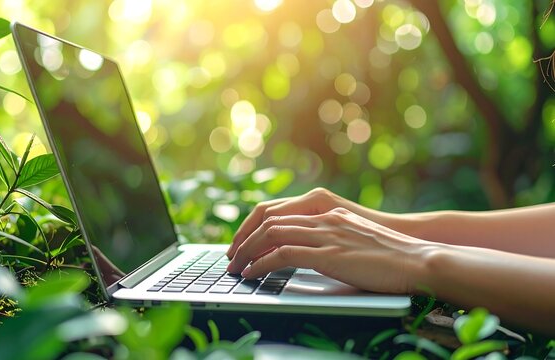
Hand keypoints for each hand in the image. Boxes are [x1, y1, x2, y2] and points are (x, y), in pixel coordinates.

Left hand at [226, 207, 429, 293]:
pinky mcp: (329, 254)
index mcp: (328, 212)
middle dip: (243, 238)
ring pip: (271, 235)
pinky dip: (261, 264)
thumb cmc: (391, 256)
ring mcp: (326, 234)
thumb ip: (331, 238)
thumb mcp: (355, 239)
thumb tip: (310, 251)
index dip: (254, 227)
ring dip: (246, 251)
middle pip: (269, 220)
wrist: (418, 259)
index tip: (242, 243)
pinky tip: (252, 274)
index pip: (279, 212)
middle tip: (231, 257)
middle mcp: (323, 218)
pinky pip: (282, 255)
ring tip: (235, 267)